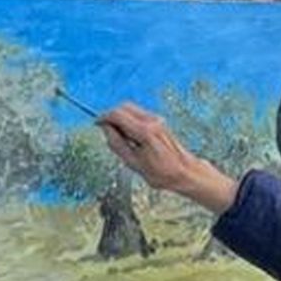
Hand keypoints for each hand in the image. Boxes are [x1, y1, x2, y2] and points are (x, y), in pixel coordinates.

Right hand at [98, 103, 238, 214]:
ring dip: (121, 118)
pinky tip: (132, 138)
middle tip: (107, 132)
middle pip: (124, 107)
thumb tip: (105, 129)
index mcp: (144, 131)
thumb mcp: (133, 163)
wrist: (184, 172)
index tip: (96, 124)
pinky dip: (130, 120)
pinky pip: (139, 115)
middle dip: (112, 116)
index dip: (103, 117)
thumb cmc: (161, 173)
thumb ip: (117, 144)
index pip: (117, 114)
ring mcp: (158, 119)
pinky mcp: (160, 122)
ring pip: (131, 109)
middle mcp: (152, 121)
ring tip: (122, 139)